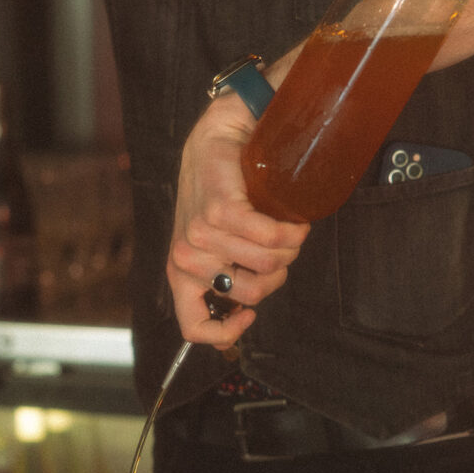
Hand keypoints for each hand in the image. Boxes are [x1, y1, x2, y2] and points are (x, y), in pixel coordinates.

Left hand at [167, 91, 309, 350]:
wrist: (217, 139)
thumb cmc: (220, 196)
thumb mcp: (214, 245)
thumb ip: (226, 275)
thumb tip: (247, 310)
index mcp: (180, 273)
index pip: (194, 328)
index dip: (228, 333)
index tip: (250, 314)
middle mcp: (186, 258)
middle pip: (252, 293)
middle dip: (277, 273)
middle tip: (277, 247)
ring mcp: (200, 234)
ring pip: (268, 264)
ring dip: (289, 247)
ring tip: (285, 226)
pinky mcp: (220, 210)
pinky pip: (269, 237)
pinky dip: (291, 230)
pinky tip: (293, 219)